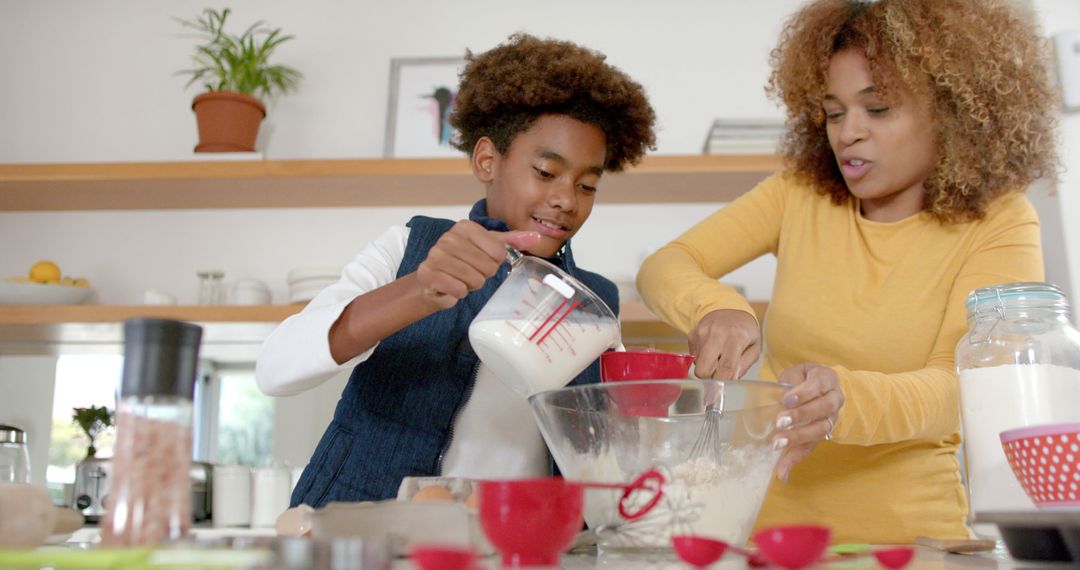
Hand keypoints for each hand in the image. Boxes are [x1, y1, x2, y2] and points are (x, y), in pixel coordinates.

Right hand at [415, 221, 540, 308]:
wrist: (433, 280)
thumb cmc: (463, 262)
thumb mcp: (488, 247)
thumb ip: (512, 241)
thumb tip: (536, 237)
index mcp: (465, 227)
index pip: (499, 252)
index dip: (494, 263)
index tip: (482, 261)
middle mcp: (448, 238)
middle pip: (487, 267)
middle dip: (482, 275)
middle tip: (470, 272)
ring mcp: (435, 255)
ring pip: (474, 280)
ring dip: (470, 285)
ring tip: (460, 279)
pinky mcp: (428, 274)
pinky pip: (458, 290)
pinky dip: (458, 294)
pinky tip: (450, 287)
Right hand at [688, 309, 760, 379]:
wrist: (728, 308)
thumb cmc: (744, 330)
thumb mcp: (754, 347)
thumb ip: (744, 365)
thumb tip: (731, 378)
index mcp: (736, 337)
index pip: (726, 367)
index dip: (724, 381)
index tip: (723, 388)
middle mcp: (716, 334)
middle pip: (703, 370)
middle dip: (710, 377)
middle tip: (720, 373)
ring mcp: (702, 333)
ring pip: (698, 365)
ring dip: (707, 366)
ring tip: (718, 357)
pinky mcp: (692, 335)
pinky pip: (694, 357)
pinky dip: (702, 358)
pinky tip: (711, 350)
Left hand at [773, 363, 844, 481]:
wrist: (823, 387)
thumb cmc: (804, 379)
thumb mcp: (796, 373)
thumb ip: (789, 383)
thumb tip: (782, 400)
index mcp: (826, 380)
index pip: (817, 386)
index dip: (803, 393)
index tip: (787, 399)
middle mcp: (834, 400)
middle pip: (822, 409)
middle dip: (801, 416)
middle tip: (780, 421)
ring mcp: (831, 419)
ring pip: (820, 430)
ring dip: (798, 438)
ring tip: (778, 443)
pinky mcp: (821, 435)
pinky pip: (811, 448)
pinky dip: (795, 459)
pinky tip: (782, 471)